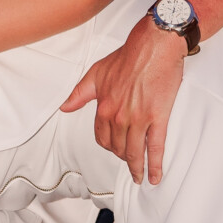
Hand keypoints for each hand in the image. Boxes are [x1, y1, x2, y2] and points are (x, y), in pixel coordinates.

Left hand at [61, 18, 185, 183]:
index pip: (102, 137)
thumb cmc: (127, 56)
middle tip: (130, 162)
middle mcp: (118, 117)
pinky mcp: (158, 119)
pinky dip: (154, 165)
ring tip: (140, 176)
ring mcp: (138, 120)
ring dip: (136, 167)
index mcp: (103, 107)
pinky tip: (154, 176)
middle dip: (123, 157)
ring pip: (134, 152)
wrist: (153, 46)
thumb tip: (64, 107)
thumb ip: (80, 93)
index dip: (108, 146)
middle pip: (117, 148)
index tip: (115, 150)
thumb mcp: (97, 73)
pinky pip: (155, 148)